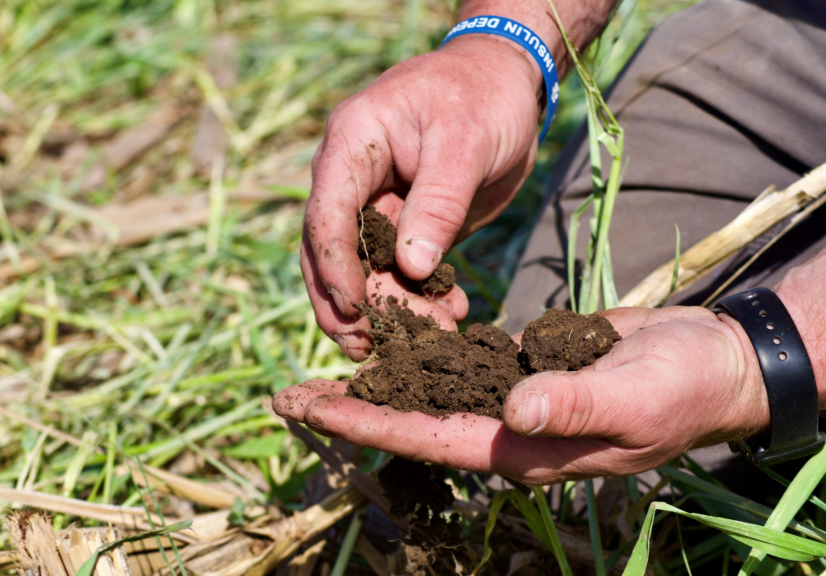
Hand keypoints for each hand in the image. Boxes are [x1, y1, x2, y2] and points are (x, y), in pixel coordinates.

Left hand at [272, 306, 768, 484]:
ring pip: (427, 392)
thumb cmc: (680, 388)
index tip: (310, 406)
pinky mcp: (521, 369)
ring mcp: (510, 402)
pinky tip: (388, 340)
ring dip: (376, 378)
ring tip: (324, 363)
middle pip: (409, 418)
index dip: (364, 420)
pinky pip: (459, 365)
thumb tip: (513, 412)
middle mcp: (503, 429)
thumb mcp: (634, 398)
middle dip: (349, 405)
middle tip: (287, 392)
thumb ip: (574, 407)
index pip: (425, 436)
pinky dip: (419, 354)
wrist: (712, 364)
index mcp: (520, 447)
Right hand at [303, 34, 542, 360]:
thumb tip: (411, 269)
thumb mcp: (466, 143)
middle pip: (332, 252)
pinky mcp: (400, 226)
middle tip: (373, 348)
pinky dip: (418, 298)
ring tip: (436, 335)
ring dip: (392, 309)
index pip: (326, 213)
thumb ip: (438, 203)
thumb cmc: (483, 96)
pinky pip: (397, 271)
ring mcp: (373, 204)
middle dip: (351, 304)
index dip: (333, 265)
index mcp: (351, 143)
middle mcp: (350, 178)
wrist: (507, 84)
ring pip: (365, 270)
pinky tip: (449, 315)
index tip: (352, 309)